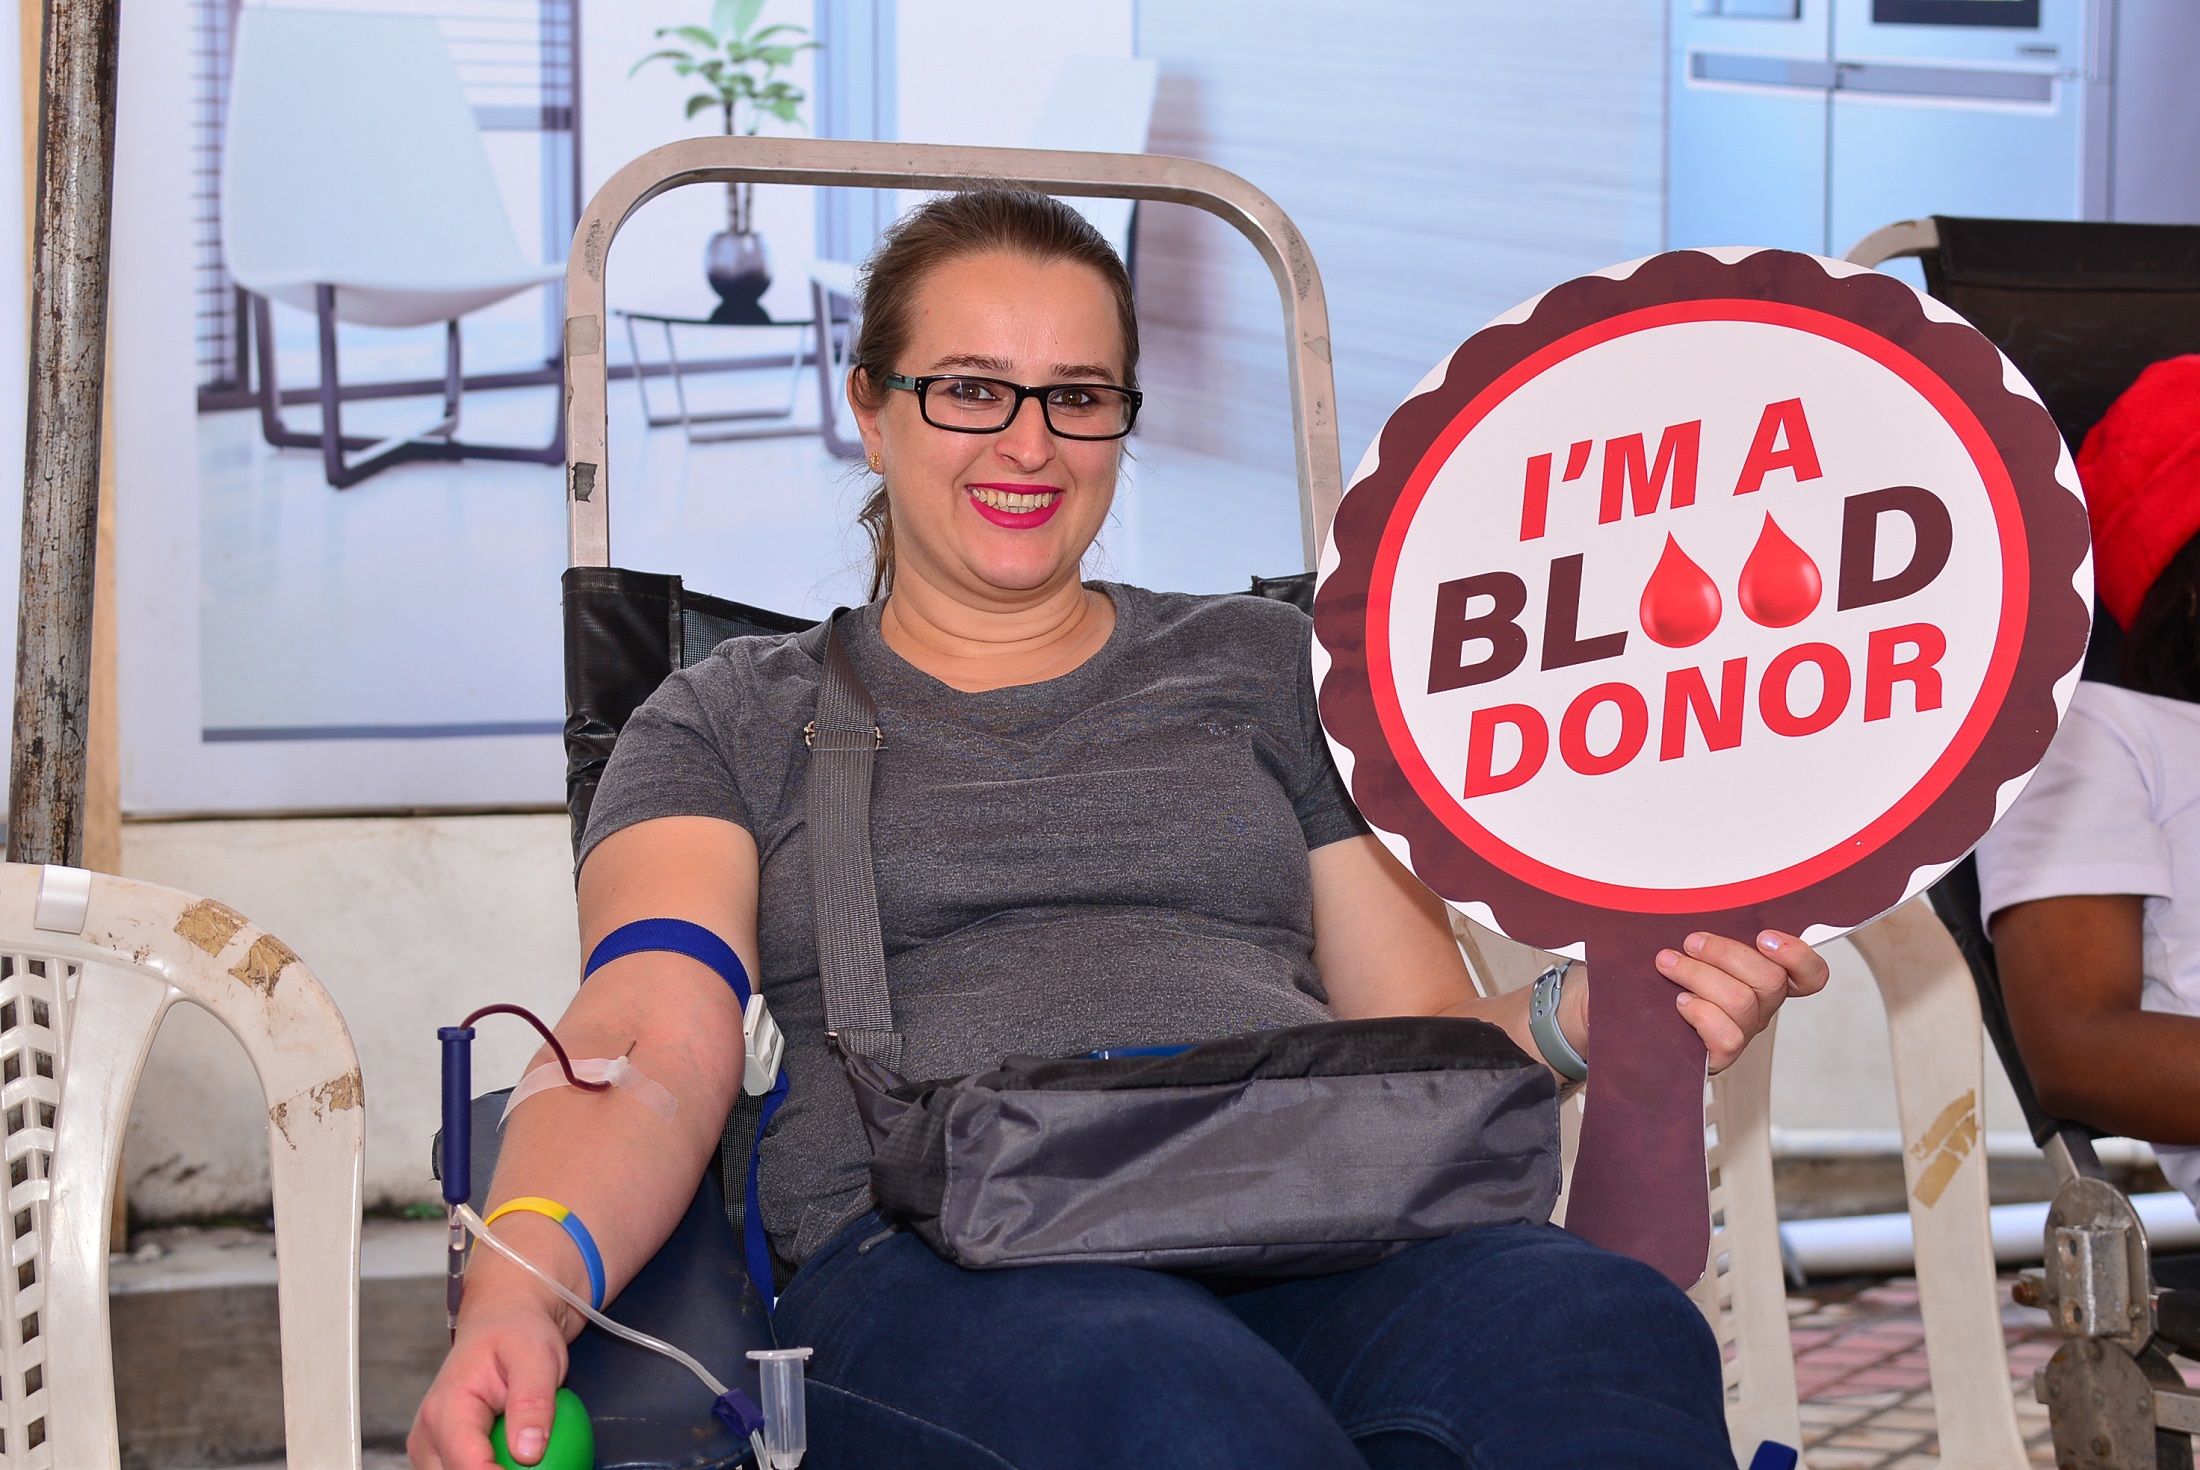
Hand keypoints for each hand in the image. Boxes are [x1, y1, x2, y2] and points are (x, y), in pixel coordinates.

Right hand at [408, 1292, 569, 1468]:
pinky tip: (517, 1458)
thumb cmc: (518, 1334)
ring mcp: (430, 1448)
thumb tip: (529, 1453)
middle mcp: (427, 1435)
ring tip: (530, 1456)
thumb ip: (533, 1403)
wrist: (503, 1321)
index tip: (537, 1469)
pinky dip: (493, 1468)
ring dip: (496, 1469)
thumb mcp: (536, 1356)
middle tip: (541, 1461)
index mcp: (446, 1410)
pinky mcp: (441, 1454)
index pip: (468, 1468)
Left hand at [1656, 930, 1828, 1073]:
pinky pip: (1727, 1036)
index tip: (1764, 937)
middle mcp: (1763, 1006)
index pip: (1811, 974)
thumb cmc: (1677, 980)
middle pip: (1770, 980)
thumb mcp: (1700, 950)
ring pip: (1741, 1001)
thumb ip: (1716, 937)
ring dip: (1698, 975)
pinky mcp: (1724, 1054)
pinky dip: (1700, 1013)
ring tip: (1669, 964)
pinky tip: (1681, 1002)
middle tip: (1692, 943)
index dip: (1797, 955)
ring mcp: (1745, 1030)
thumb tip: (1709, 907)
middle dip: (1724, 953)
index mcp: (1767, 979)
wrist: (1648, 1027)